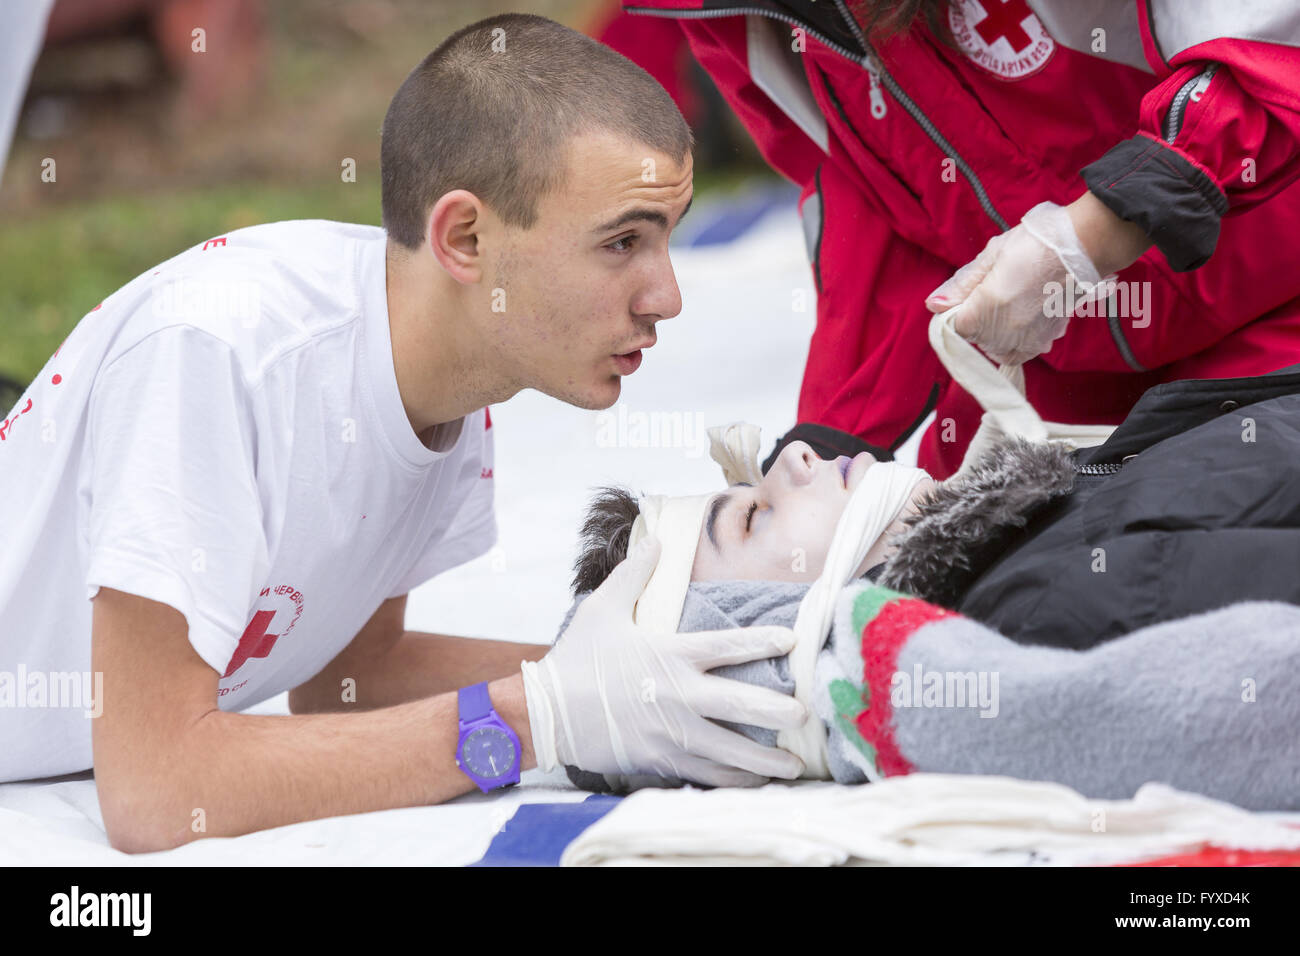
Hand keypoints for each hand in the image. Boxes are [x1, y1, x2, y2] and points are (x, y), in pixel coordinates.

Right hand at [521, 537, 808, 787]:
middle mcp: (679, 695)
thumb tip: (656, 539)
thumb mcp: (604, 608)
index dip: (764, 641)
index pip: (729, 645)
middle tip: (806, 715)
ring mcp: (672, 733)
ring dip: (765, 760)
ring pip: (731, 750)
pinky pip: (706, 775)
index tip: (792, 640)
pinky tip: (754, 784)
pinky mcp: (661, 760)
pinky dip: (733, 781)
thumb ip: (634, 573)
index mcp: (671, 654)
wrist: (546, 712)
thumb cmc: (576, 659)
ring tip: (794, 766)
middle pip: (742, 704)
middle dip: (779, 711)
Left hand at [924, 200, 1115, 365]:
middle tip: (995, 291)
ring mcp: (1027, 339)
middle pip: (976, 340)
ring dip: (995, 334)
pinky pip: (1020, 353)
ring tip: (1009, 305)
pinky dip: (1015, 342)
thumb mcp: (991, 256)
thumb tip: (934, 304)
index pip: (956, 327)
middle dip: (977, 321)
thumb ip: (961, 285)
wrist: (1082, 246)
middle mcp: (1004, 332)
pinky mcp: (1046, 340)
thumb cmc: (1035, 243)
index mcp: (985, 309)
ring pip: (997, 349)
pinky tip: (1021, 320)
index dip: (958, 311)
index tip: (970, 295)